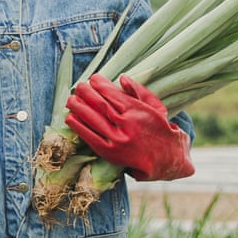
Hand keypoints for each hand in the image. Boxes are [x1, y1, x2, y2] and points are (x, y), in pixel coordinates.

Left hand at [64, 74, 193, 181]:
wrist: (167, 160)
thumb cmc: (161, 130)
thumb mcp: (156, 107)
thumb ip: (139, 91)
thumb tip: (121, 78)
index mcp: (138, 111)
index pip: (113, 94)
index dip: (100, 85)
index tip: (93, 79)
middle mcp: (127, 125)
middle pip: (100, 105)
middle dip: (86, 93)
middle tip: (78, 86)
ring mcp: (118, 140)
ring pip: (93, 119)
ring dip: (78, 108)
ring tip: (70, 100)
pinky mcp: (110, 153)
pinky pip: (90, 137)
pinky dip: (78, 126)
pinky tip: (70, 118)